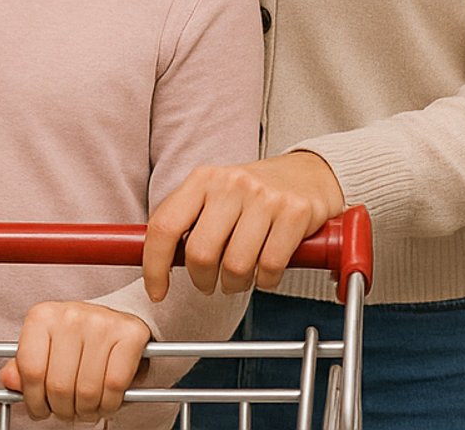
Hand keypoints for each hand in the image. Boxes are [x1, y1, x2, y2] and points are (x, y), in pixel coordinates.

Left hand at [0, 301, 150, 422]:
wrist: (118, 317)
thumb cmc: (78, 340)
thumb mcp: (46, 348)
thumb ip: (25, 367)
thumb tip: (9, 381)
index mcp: (42, 316)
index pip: (31, 369)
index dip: (34, 400)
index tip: (40, 411)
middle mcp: (70, 315)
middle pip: (59, 385)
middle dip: (62, 411)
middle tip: (67, 413)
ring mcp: (101, 322)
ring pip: (87, 390)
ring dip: (86, 412)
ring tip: (85, 410)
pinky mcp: (129, 334)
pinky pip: (114, 386)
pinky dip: (109, 404)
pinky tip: (104, 403)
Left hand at [142, 152, 346, 301]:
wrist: (309, 173)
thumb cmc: (255, 193)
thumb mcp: (214, 195)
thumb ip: (187, 222)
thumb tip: (156, 262)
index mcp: (202, 179)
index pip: (164, 226)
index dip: (154, 266)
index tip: (157, 290)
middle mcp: (230, 184)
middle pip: (200, 253)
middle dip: (202, 281)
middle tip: (209, 283)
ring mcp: (263, 197)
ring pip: (235, 265)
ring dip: (235, 284)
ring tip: (240, 277)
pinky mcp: (294, 212)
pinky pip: (270, 266)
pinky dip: (265, 281)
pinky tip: (266, 272)